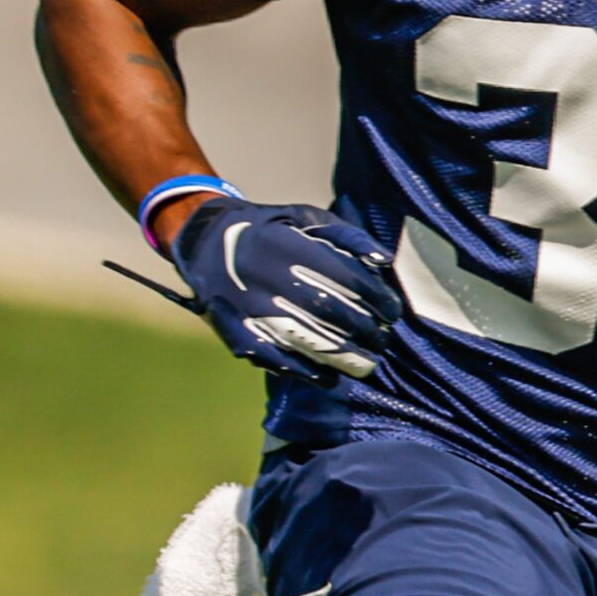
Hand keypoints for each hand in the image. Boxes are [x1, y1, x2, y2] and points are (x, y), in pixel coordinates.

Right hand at [168, 198, 402, 383]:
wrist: (204, 242)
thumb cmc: (270, 229)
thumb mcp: (305, 217)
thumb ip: (348, 236)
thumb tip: (384, 263)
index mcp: (286, 246)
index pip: (343, 278)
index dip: (375, 298)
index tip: (393, 312)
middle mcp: (265, 277)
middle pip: (328, 312)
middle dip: (364, 330)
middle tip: (383, 339)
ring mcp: (248, 309)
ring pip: (304, 340)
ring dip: (342, 357)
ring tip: (368, 363)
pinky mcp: (235, 333)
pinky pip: (275, 358)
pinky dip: (305, 372)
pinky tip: (330, 378)